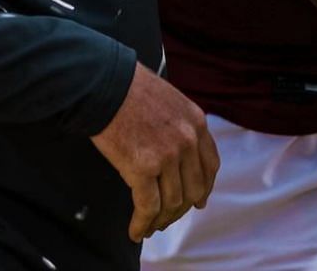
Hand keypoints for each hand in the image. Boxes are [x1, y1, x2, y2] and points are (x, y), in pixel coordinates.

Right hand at [90, 64, 218, 241]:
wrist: (105, 85)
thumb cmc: (130, 89)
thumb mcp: (171, 100)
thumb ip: (181, 125)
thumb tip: (178, 152)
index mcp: (197, 123)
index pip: (210, 165)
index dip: (205, 187)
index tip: (200, 200)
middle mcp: (188, 141)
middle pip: (193, 188)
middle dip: (181, 208)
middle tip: (168, 218)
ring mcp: (168, 156)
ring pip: (172, 202)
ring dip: (161, 220)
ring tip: (150, 227)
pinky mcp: (142, 168)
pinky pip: (148, 206)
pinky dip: (143, 223)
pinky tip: (136, 230)